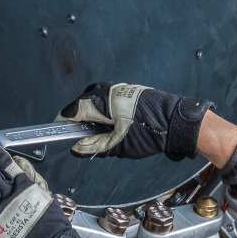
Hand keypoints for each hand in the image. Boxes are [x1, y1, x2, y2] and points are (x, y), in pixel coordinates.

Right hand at [58, 82, 212, 160]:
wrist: (176, 121)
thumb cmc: (150, 132)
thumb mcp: (119, 145)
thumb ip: (95, 146)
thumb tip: (78, 148)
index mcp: (103, 102)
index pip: (74, 110)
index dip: (64, 122)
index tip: (59, 130)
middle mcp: (108, 91)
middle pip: (83, 103)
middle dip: (80, 118)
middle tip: (81, 135)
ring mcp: (119, 89)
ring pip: (96, 99)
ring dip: (93, 114)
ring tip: (99, 131)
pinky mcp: (128, 91)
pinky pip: (108, 98)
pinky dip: (104, 110)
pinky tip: (113, 123)